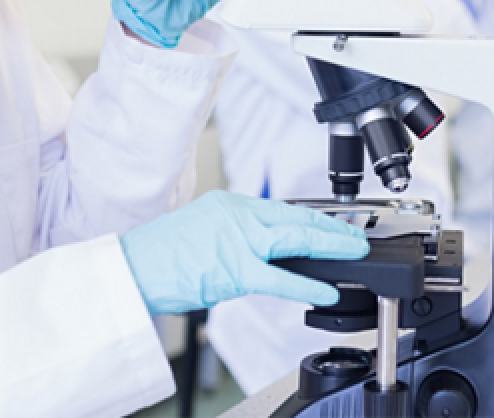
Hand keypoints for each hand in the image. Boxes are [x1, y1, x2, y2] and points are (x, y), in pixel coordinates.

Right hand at [119, 190, 368, 315]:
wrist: (136, 267)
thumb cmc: (163, 253)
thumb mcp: (202, 228)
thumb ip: (235, 233)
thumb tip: (265, 249)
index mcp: (228, 204)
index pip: (281, 208)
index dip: (312, 217)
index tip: (333, 223)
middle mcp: (236, 215)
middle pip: (296, 217)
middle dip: (332, 227)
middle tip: (358, 234)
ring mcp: (237, 239)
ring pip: (296, 239)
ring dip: (331, 247)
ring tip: (356, 252)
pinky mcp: (235, 268)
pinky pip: (281, 277)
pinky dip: (308, 284)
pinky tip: (327, 290)